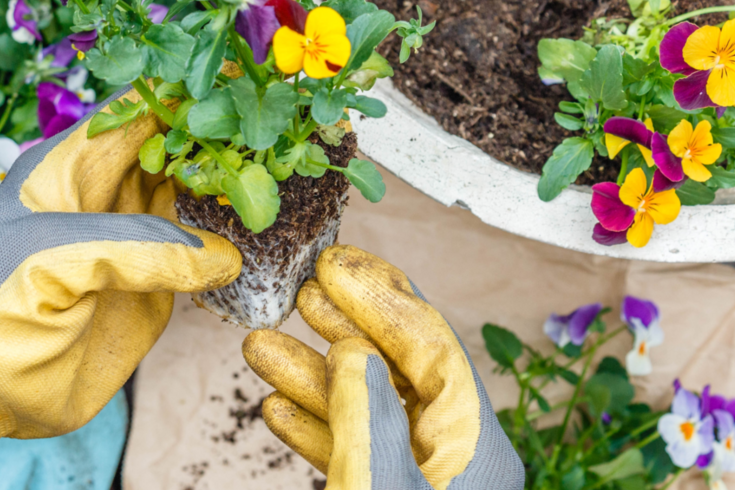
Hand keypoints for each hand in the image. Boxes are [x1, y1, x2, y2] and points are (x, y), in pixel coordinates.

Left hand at [0, 87, 241, 488]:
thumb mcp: (47, 261)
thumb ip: (133, 247)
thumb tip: (222, 256)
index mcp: (71, 167)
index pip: (139, 112)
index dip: (187, 100)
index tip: (242, 102)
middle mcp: (107, 196)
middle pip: (178, 149)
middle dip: (222, 144)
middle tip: (273, 151)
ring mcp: (133, 244)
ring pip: (197, 200)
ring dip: (234, 191)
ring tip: (279, 187)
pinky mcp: (153, 292)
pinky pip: (202, 260)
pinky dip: (232, 247)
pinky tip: (264, 236)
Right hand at [243, 245, 523, 488]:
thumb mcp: (386, 488)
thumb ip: (370, 419)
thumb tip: (352, 353)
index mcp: (474, 445)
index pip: (432, 347)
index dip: (380, 299)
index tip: (334, 266)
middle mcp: (453, 453)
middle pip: (397, 369)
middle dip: (344, 326)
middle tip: (305, 287)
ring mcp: (421, 476)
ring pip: (364, 410)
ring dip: (311, 377)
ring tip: (260, 343)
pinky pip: (353, 451)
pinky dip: (314, 428)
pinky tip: (275, 406)